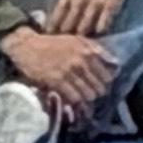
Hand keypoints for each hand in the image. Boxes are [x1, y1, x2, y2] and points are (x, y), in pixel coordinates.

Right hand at [0, 17, 116, 120]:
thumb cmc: (53, 43)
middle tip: (91, 93)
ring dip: (86, 99)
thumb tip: (114, 63)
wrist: (27, 47)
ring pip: (89, 95)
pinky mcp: (57, 81)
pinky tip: (73, 100)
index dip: (105, 83)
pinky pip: (74, 98)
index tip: (100, 85)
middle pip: (100, 87)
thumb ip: (95, 50)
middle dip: (96, 92)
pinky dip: (75, 102)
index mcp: (87, 50)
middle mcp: (80, 61)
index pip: (107, 75)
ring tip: (82, 98)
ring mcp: (69, 72)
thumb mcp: (76, 40)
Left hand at [47, 0, 142, 39]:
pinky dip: (99, 33)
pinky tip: (96, 40)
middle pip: (69, 24)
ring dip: (81, 39)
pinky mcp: (111, 5)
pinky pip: (103, 25)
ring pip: (85, 28)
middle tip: (62, 48)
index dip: (52, 28)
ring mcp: (96, 2)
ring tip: (77, 48)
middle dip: (64, 37)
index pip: (57, 14)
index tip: (49, 38)